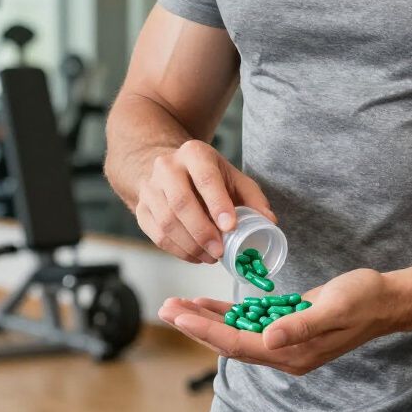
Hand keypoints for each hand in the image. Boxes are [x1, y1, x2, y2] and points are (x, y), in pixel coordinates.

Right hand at [134, 140, 276, 264]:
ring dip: (191, 246)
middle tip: (220, 252)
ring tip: (211, 257)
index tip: (230, 226)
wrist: (171, 171)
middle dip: (202, 232)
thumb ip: (253, 199)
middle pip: (181, 203)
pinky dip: (178, 251)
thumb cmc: (208, 177)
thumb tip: (269, 222)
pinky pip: (157, 235)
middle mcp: (167, 167)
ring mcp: (150, 188)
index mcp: (194, 153)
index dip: (217, 204)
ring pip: (167, 222)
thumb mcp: (233, 178)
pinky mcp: (141, 209)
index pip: (205, 178)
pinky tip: (196, 256)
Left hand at [159, 269, 402, 374]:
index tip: (179, 315)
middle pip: (229, 341)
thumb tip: (267, 339)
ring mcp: (284, 341)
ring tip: (176, 304)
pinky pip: (249, 323)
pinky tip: (207, 304)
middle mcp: (284, 352)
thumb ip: (300, 326)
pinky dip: (226, 313)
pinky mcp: (285, 326)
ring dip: (205, 319)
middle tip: (165, 307)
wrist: (385, 300)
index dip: (205, 330)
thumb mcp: (333, 309)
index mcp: (292, 354)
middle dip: (195, 326)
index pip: (238, 344)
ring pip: (235, 332)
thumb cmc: (363, 300)